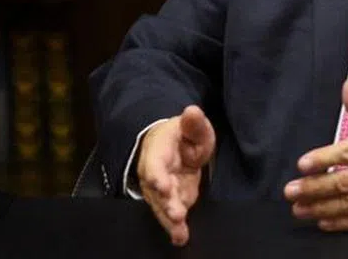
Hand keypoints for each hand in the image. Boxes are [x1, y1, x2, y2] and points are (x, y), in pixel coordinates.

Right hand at [136, 105, 215, 246]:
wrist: (173, 147)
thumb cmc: (182, 136)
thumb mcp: (192, 125)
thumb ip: (194, 122)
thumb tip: (192, 110)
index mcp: (157, 151)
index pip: (153, 164)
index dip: (157, 175)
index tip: (163, 185)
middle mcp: (153, 174)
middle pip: (156, 191)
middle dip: (165, 202)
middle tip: (176, 213)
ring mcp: (161, 190)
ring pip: (161, 207)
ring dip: (169, 220)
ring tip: (179, 232)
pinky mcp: (171, 201)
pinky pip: (170, 215)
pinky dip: (175, 228)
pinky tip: (181, 238)